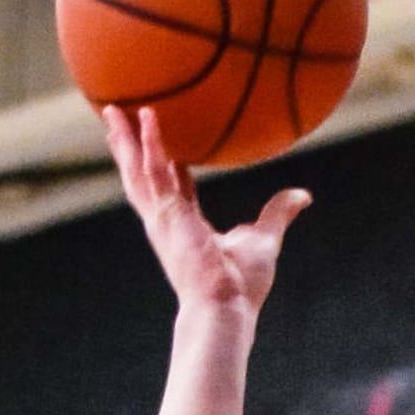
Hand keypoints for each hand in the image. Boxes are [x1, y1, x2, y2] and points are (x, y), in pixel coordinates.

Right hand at [104, 105, 309, 317]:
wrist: (226, 306)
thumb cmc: (242, 285)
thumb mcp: (265, 239)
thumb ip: (279, 213)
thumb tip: (304, 196)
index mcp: (187, 229)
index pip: (175, 192)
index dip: (171, 169)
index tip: (170, 149)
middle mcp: (167, 222)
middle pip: (141, 178)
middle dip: (128, 150)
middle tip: (117, 122)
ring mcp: (162, 219)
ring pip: (136, 170)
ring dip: (124, 139)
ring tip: (110, 108)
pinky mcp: (166, 215)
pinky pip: (154, 171)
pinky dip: (151, 143)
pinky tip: (147, 115)